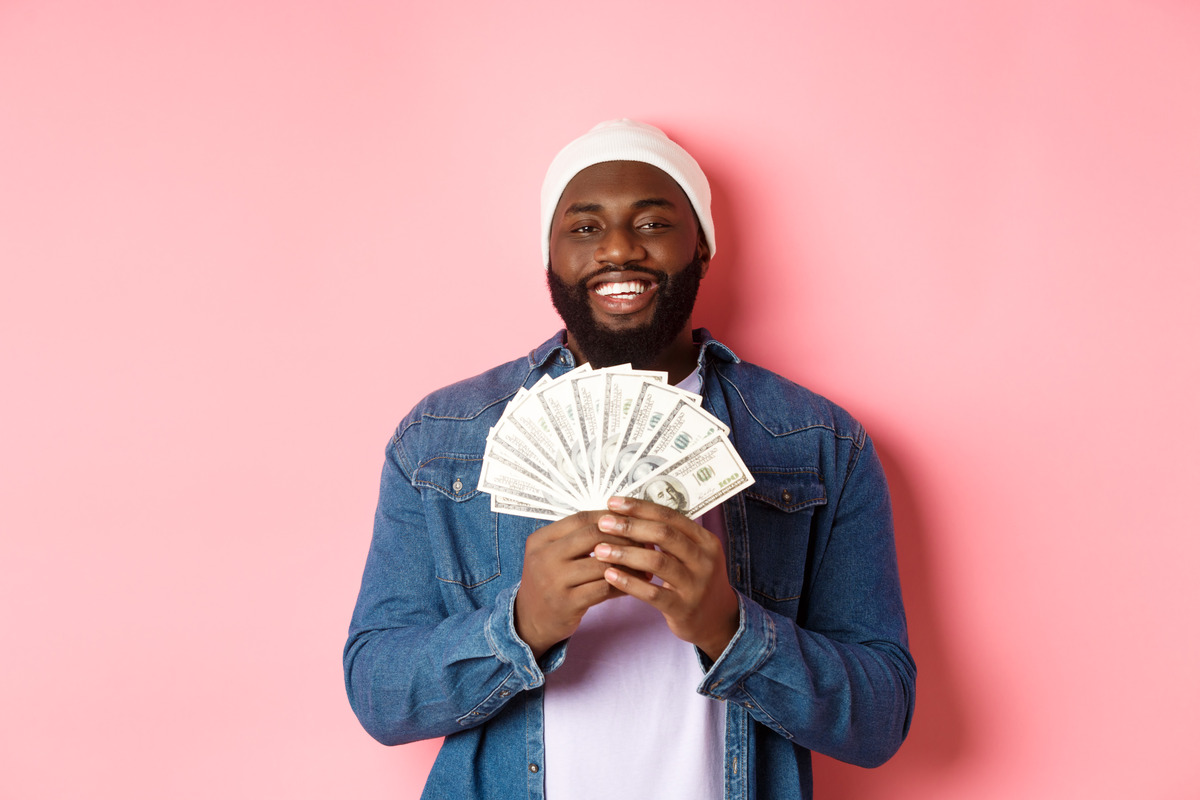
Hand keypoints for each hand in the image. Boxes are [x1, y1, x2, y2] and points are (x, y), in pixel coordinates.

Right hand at [514, 510, 642, 658]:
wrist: (529, 621)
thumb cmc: (549, 583)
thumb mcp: (551, 554)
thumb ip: (575, 538)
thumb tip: (618, 521)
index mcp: (541, 539)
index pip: (581, 519)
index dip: (610, 518)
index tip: (630, 521)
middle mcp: (544, 557)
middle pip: (593, 536)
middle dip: (623, 538)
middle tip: (644, 541)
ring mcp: (554, 581)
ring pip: (602, 564)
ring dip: (629, 564)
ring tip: (646, 565)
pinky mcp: (567, 603)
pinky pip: (604, 589)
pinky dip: (623, 585)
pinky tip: (635, 584)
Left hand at [592, 496, 738, 660]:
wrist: (719, 620)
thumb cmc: (696, 580)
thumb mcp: (693, 554)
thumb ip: (670, 536)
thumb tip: (630, 513)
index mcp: (705, 540)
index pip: (670, 516)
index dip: (640, 508)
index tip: (614, 502)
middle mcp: (704, 560)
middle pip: (664, 534)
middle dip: (630, 526)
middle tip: (603, 523)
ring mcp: (695, 585)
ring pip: (657, 561)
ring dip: (625, 553)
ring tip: (600, 550)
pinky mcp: (683, 608)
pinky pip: (653, 593)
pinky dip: (629, 582)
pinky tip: (609, 575)